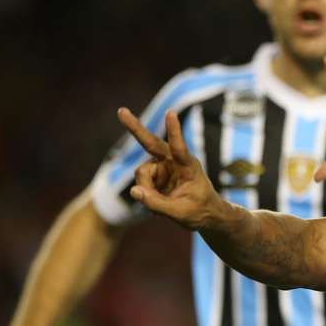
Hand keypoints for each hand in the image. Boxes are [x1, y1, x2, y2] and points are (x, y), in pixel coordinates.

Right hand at [117, 108, 225, 229]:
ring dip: (146, 188)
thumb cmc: (199, 210)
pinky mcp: (155, 173)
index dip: (174, 132)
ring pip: (141, 173)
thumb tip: (133, 191)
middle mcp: (175, 161)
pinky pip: (141, 182)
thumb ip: (156, 203)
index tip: (171, 113)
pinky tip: (159, 199)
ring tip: (161, 202)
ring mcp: (163, 166)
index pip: (180, 148)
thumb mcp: (180, 213)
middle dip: (135, 128)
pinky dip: (145, 193)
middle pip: (151, 143)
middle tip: (121, 111)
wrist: (205, 213)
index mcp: (189, 166)